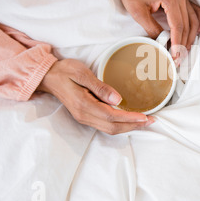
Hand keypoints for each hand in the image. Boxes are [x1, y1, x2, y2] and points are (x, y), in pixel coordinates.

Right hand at [37, 59, 154, 134]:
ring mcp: (84, 117)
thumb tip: (118, 99)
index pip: (111, 116)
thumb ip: (100, 87)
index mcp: (83, 105)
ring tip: (145, 122)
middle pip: (113, 127)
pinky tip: (129, 120)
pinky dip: (120, 124)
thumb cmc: (65, 71)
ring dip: (128, 127)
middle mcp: (84, 115)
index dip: (130, 118)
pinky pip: (105, 125)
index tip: (145, 117)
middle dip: (133, 126)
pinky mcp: (85, 116)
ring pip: (110, 128)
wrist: (48, 76)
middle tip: (152, 121)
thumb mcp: (82, 74)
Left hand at [105, 0, 199, 59]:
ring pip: (193, 21)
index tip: (175, 55)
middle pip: (187, 25)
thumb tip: (163, 44)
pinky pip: (194, 13)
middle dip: (184, 44)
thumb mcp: (138, 13)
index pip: (178, 25)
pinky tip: (195, 35)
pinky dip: (196, 24)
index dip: (178, 42)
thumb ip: (152, 29)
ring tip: (184, 51)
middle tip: (178, 58)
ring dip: (190, 37)